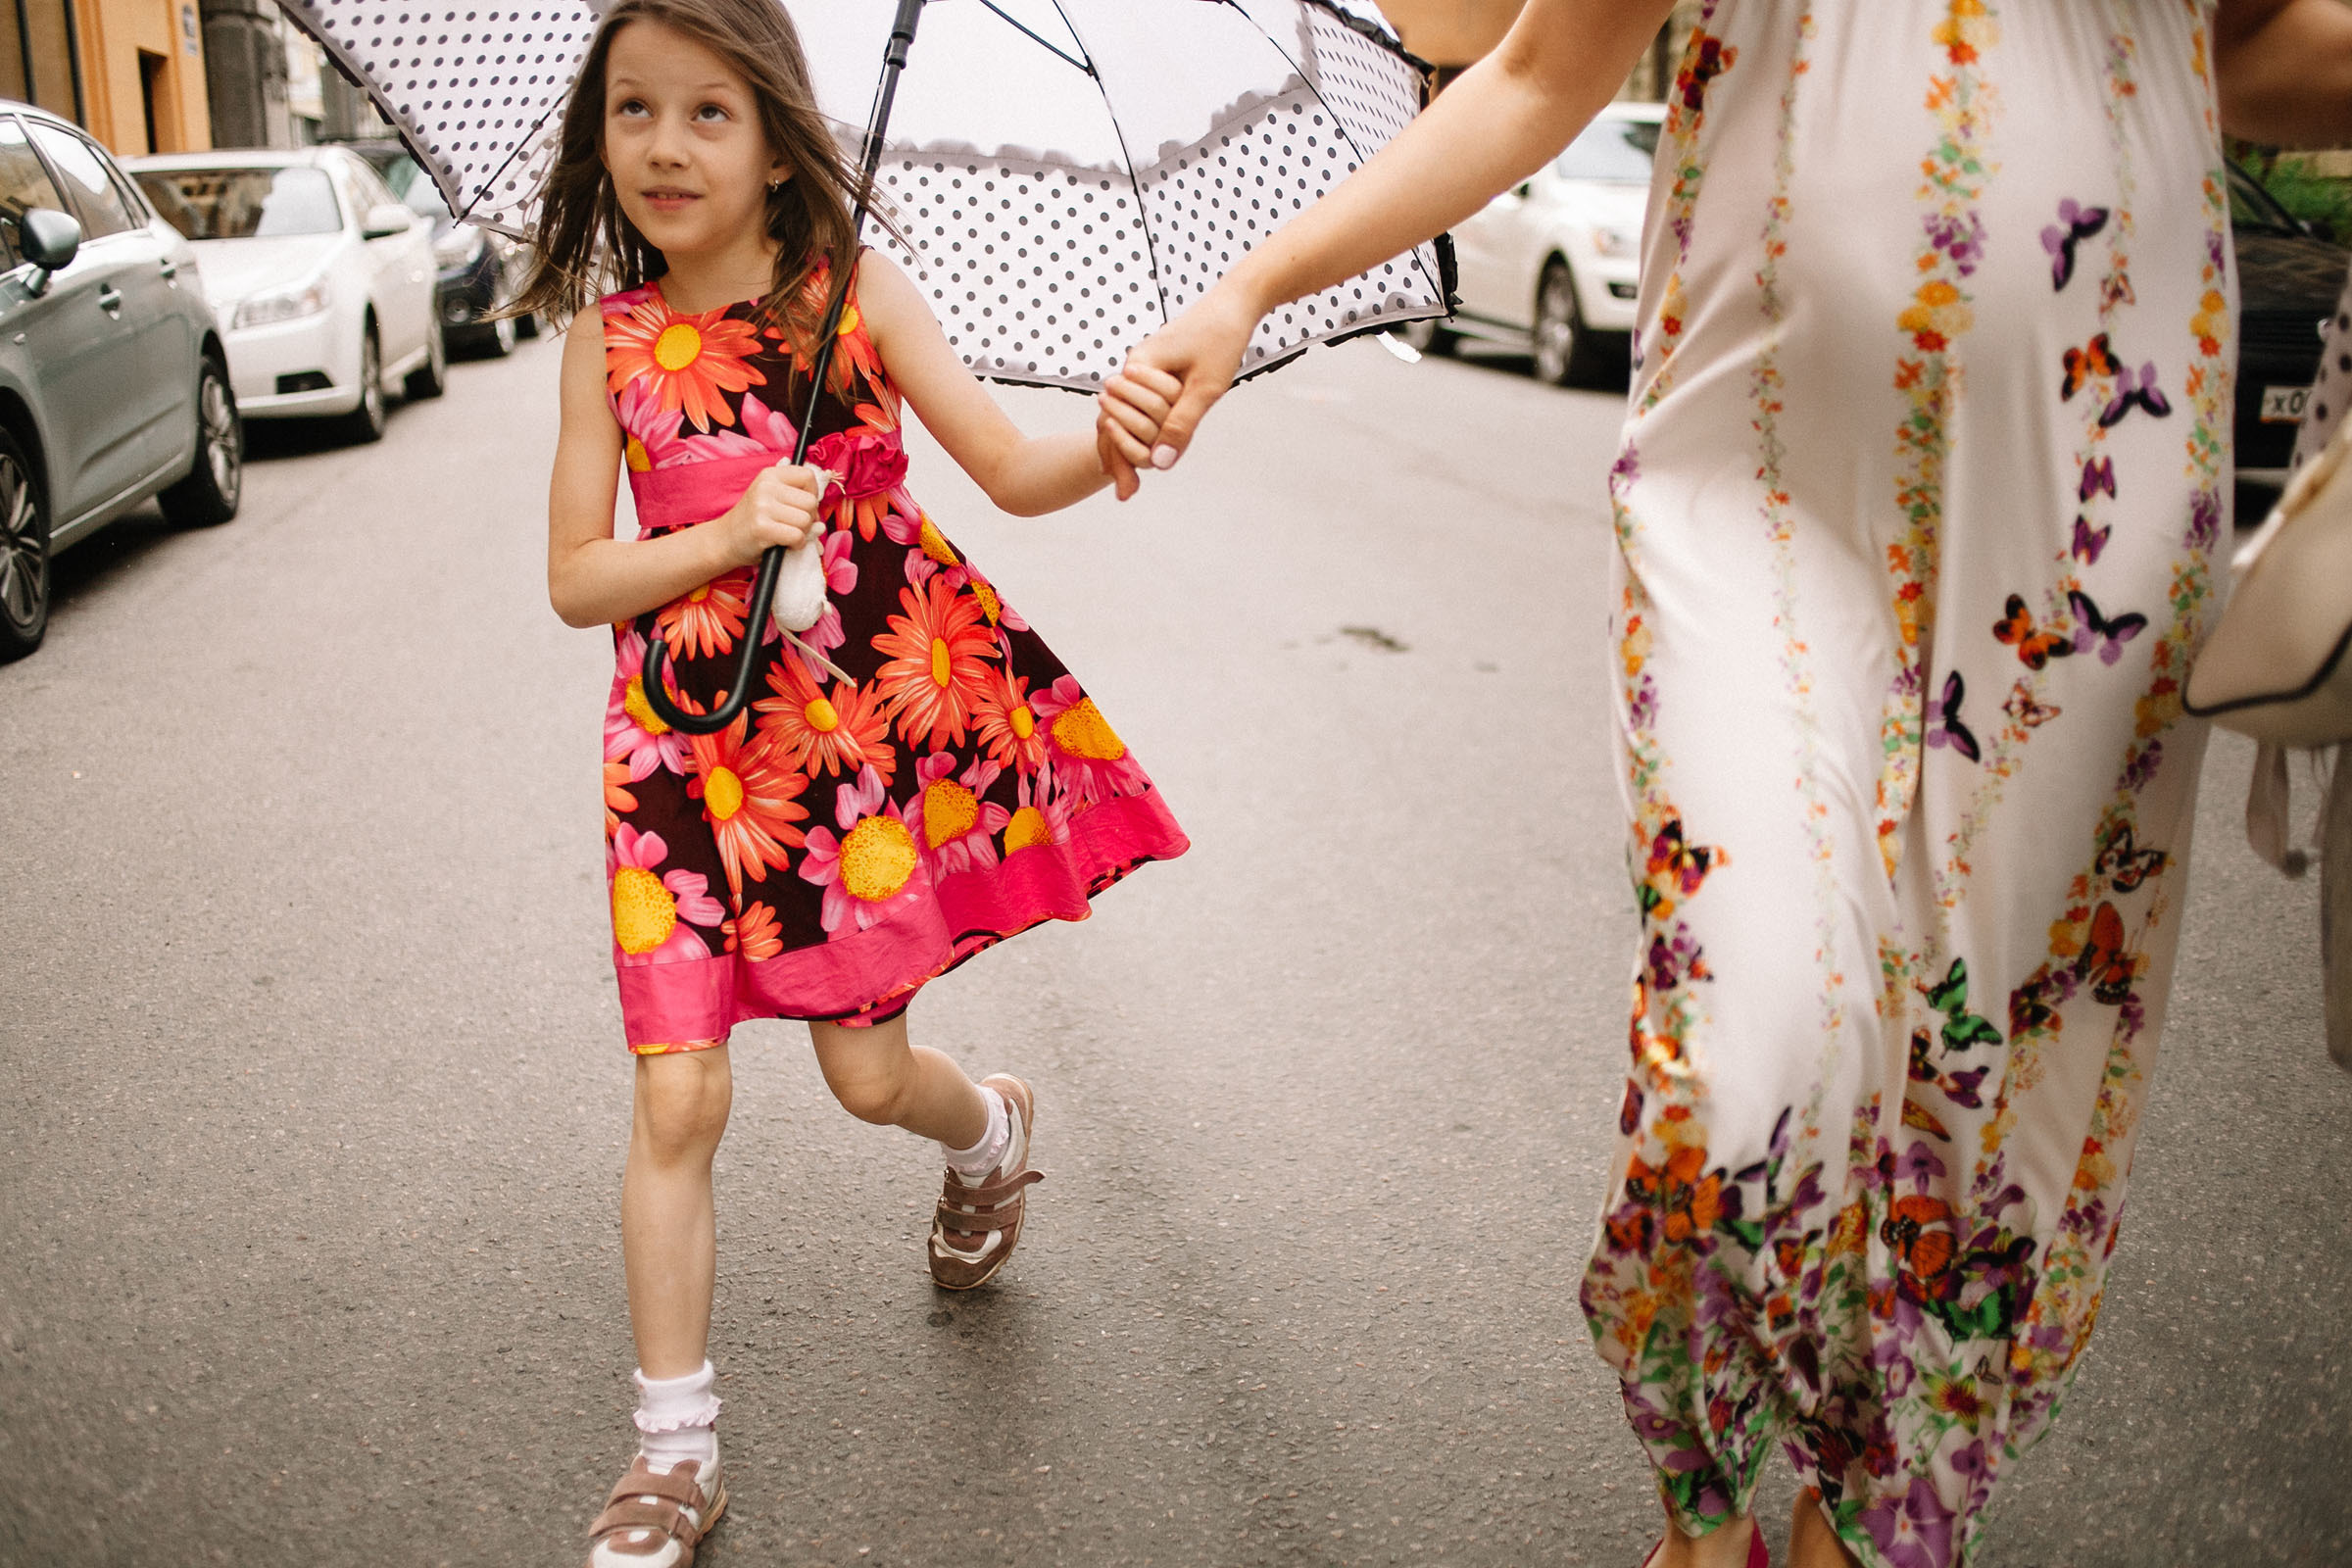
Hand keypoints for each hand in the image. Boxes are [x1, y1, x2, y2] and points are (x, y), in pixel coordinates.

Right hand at [713, 460, 821, 568]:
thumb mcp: (771, 498)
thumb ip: (796, 498)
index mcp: (770, 474)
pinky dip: (796, 544)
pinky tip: (784, 543)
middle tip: (794, 524)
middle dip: (809, 518)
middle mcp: (766, 487)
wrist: (725, 539)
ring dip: (803, 533)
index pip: (808, 476)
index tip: (802, 505)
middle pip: (811, 502)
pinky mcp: (762, 528)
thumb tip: (821, 520)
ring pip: (806, 520)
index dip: (813, 493)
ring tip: (786, 534)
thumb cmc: (754, 520)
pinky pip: (797, 536)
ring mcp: (763, 507)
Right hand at [1103, 285, 1264, 497]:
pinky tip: (1149, 454)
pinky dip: (1144, 431)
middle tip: (1125, 494)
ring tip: (1128, 484)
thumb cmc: (1222, 338)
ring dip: (1131, 445)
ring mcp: (1144, 369)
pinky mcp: (1157, 371)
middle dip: (1122, 455)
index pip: (1118, 421)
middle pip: (1117, 420)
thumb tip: (1160, 464)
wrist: (1235, 304)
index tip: (1126, 493)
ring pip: (1128, 414)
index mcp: (1138, 366)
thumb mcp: (1207, 388)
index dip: (1123, 458)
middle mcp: (1134, 367)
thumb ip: (1182, 425)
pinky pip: (1142, 406)